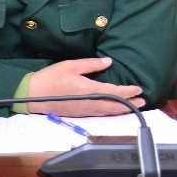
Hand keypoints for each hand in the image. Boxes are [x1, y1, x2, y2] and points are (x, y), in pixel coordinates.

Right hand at [25, 57, 143, 115]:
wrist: (34, 95)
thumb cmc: (50, 78)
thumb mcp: (70, 66)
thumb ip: (91, 64)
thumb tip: (108, 62)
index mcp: (89, 89)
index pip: (115, 92)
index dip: (128, 91)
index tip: (138, 88)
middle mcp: (90, 103)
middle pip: (116, 105)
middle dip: (130, 103)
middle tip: (142, 101)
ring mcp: (86, 110)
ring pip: (110, 112)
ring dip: (123, 109)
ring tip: (133, 106)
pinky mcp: (81, 114)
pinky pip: (101, 114)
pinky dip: (112, 112)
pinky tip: (114, 110)